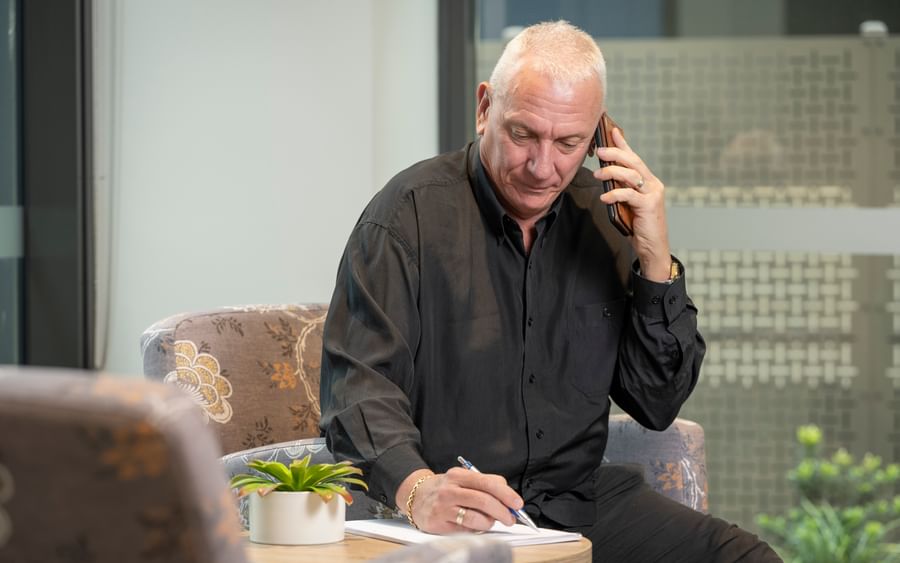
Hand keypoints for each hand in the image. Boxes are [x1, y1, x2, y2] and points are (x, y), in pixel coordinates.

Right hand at [396, 468, 520, 533]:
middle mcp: (450, 490)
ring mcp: (443, 507)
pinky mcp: (438, 524)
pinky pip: (465, 531)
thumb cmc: (445, 489)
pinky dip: (475, 530)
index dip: (506, 494)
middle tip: (510, 519)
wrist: (415, 496)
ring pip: (476, 519)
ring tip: (489, 522)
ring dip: (489, 523)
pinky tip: (475, 526)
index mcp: (459, 476)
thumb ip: (485, 484)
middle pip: (484, 501)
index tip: (517, 503)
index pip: (488, 483)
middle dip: (502, 512)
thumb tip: (508, 496)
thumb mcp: (462, 479)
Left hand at [595, 128, 671, 281]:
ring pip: (631, 175)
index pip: (634, 158)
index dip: (624, 144)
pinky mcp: (649, 205)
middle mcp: (653, 184)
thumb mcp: (627, 204)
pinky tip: (604, 197)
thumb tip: (605, 176)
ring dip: (612, 172)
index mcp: (648, 181)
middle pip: (633, 162)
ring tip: (597, 174)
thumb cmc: (638, 226)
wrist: (652, 247)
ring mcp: (653, 194)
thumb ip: (621, 189)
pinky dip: (614, 194)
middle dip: (615, 153)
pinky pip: (629, 194)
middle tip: (599, 150)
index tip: (612, 131)